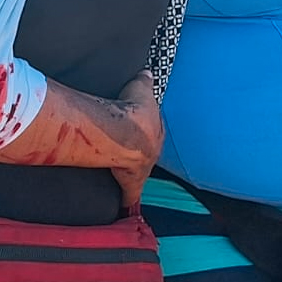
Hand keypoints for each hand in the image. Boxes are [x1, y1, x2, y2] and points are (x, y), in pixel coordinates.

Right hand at [108, 71, 163, 209]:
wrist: (126, 134)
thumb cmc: (133, 111)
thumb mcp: (140, 88)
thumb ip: (144, 80)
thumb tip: (147, 72)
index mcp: (156, 130)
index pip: (153, 130)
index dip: (144, 129)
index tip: (138, 130)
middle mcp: (153, 151)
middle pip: (149, 151)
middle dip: (142, 152)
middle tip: (131, 151)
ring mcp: (144, 168)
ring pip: (140, 171)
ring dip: (134, 173)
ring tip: (124, 173)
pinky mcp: (131, 183)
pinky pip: (130, 196)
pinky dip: (127, 202)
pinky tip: (124, 210)